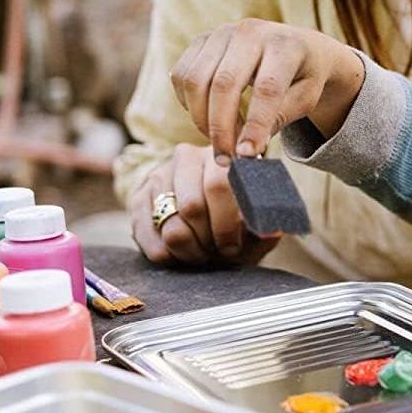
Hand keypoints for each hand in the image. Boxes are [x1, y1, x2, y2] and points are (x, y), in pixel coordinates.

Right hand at [129, 144, 281, 267]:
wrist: (203, 221)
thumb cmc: (235, 223)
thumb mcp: (255, 225)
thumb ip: (265, 227)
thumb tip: (273, 230)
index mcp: (222, 156)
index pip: (220, 184)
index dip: (227, 223)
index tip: (234, 245)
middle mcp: (187, 158)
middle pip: (192, 206)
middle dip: (209, 239)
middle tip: (220, 251)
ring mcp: (159, 176)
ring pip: (171, 227)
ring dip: (191, 251)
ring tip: (203, 253)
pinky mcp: (138, 198)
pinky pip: (149, 239)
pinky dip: (169, 256)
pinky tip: (182, 254)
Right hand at [169, 19, 364, 157]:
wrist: (296, 46)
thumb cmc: (303, 78)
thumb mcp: (305, 99)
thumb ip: (278, 119)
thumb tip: (246, 149)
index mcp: (286, 45)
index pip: (267, 88)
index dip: (255, 124)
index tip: (247, 155)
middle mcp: (251, 32)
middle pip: (224, 84)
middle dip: (220, 128)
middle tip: (226, 159)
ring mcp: (222, 32)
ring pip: (195, 80)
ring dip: (201, 119)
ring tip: (221, 140)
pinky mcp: (202, 40)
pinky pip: (181, 76)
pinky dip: (188, 104)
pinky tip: (208, 118)